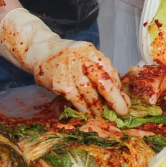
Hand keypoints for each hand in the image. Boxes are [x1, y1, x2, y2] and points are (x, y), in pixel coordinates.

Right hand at [0, 7, 128, 115]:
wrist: (40, 51)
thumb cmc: (67, 56)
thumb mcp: (85, 55)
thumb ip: (98, 69)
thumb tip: (117, 92)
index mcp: (91, 51)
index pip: (109, 71)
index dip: (118, 88)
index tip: (125, 101)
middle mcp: (81, 59)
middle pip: (102, 82)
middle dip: (114, 99)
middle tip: (122, 111)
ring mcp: (69, 71)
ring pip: (89, 94)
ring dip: (98, 108)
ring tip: (103, 115)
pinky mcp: (60, 84)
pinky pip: (76, 100)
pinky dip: (84, 109)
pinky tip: (89, 114)